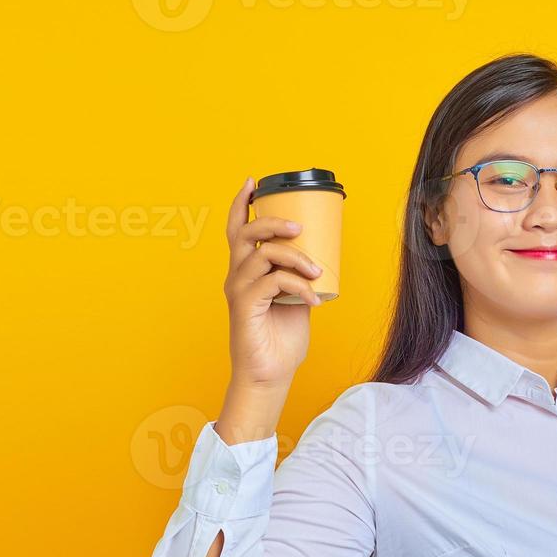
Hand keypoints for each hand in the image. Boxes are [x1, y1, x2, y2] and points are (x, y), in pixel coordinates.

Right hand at [222, 176, 324, 388]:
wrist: (271, 374)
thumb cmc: (281, 341)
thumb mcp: (296, 300)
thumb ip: (299, 278)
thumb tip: (320, 259)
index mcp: (246, 271)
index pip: (238, 230)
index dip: (242, 204)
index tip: (254, 183)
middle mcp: (237, 276)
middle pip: (246, 234)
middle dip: (273, 222)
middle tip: (299, 228)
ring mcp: (239, 290)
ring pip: (264, 255)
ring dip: (296, 258)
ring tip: (317, 273)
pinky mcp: (245, 306)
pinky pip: (273, 281)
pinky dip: (297, 286)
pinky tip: (313, 299)